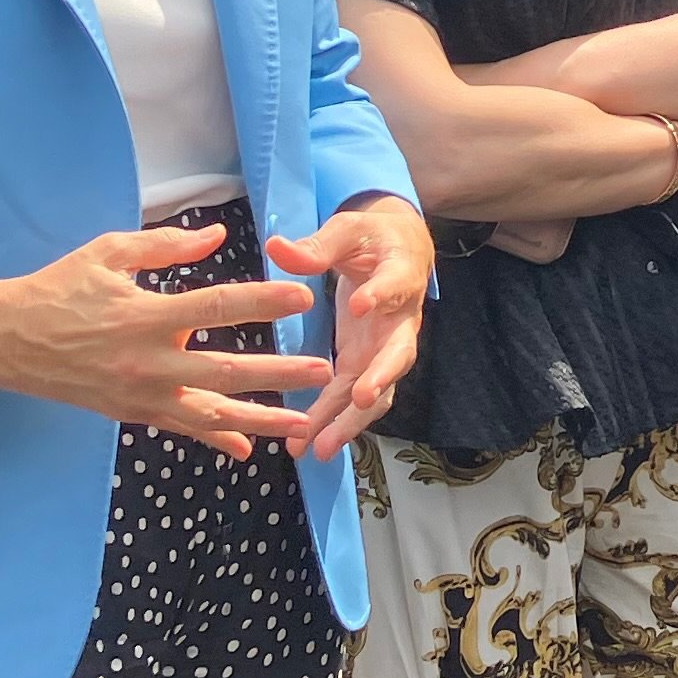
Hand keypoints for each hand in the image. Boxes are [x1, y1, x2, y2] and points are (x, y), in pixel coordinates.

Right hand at [0, 218, 330, 458]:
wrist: (4, 341)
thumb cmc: (58, 288)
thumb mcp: (107, 253)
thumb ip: (165, 244)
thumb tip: (215, 235)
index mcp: (144, 316)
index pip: (215, 307)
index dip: (261, 301)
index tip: (302, 297)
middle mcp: (146, 363)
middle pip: (225, 371)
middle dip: (278, 374)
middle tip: (323, 371)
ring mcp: (139, 395)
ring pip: (209, 414)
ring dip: (258, 420)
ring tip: (301, 424)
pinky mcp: (131, 413)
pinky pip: (181, 429)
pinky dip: (215, 440)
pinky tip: (248, 450)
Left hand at [268, 195, 432, 459]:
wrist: (397, 251)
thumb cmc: (371, 238)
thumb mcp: (345, 231)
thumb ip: (316, 246)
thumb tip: (277, 247)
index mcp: (401, 274)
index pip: (394, 285)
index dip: (380, 295)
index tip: (359, 305)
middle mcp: (401, 320)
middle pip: (397, 354)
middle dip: (380, 378)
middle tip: (362, 397)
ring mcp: (384, 348)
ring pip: (377, 390)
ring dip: (351, 419)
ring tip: (322, 446)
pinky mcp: (365, 363)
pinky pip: (351, 398)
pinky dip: (332, 422)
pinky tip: (306, 445)